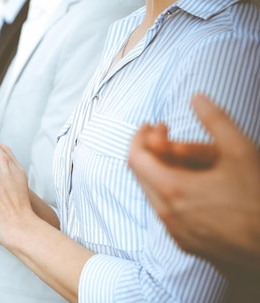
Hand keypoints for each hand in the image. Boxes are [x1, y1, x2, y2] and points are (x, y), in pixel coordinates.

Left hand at [128, 94, 259, 270]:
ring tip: (175, 156)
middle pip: (140, 176)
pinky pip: (167, 213)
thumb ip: (215, 119)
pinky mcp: (186, 243)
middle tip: (162, 134)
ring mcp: (174, 231)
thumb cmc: (258, 199)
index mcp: (172, 190)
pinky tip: (187, 183)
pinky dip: (168, 192)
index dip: (139, 137)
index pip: (136, 158)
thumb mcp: (241, 151)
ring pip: (152, 195)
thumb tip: (197, 97)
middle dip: (147, 150)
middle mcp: (166, 213)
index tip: (150, 125)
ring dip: (158, 171)